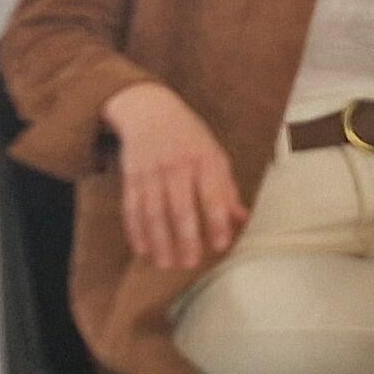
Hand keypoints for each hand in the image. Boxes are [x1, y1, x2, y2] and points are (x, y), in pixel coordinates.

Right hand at [103, 80, 243, 270]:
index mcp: (204, 161)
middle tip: (191, 263)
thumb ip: (227, 189)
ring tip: (167, 263)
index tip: (220, 245)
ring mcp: (151, 173)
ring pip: (153, 212)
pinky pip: (132, 208)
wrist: (149, 111)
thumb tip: (242, 218)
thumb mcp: (215, 155)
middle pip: (179, 207)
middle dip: (185, 238)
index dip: (216, 221)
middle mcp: (176, 167)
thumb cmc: (189, 136)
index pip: (212, 195)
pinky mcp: (131, 178)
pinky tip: (143, 249)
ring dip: (159, 241)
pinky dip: (136, 231)